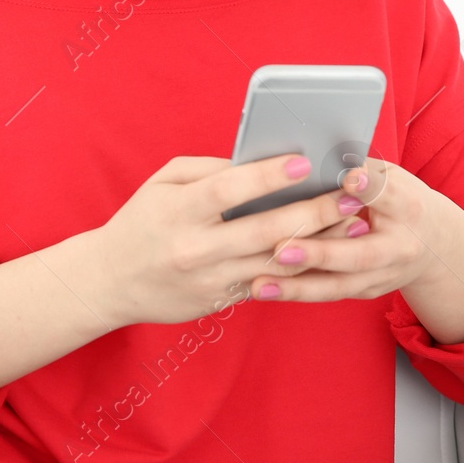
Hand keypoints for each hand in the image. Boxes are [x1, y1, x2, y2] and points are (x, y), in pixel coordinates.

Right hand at [91, 152, 360, 327]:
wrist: (110, 281)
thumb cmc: (141, 221)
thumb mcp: (162, 182)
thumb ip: (208, 171)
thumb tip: (259, 163)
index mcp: (178, 210)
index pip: (229, 190)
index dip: (268, 176)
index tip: (305, 162)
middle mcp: (195, 247)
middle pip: (264, 229)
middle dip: (313, 212)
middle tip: (350, 196)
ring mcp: (209, 279)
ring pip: (274, 263)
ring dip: (320, 243)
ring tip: (354, 225)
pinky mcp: (218, 300)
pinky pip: (267, 283)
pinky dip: (300, 268)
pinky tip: (329, 253)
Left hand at [249, 155, 439, 302]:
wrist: (435, 245)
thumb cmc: (398, 198)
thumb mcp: (391, 176)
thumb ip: (360, 169)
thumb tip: (317, 154)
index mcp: (409, 206)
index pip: (389, 195)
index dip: (369, 187)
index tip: (348, 177)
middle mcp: (399, 247)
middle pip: (359, 254)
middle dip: (319, 253)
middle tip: (280, 249)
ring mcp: (383, 276)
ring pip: (338, 285)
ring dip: (296, 286)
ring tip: (259, 285)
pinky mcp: (366, 291)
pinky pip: (328, 293)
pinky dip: (295, 292)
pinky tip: (262, 288)